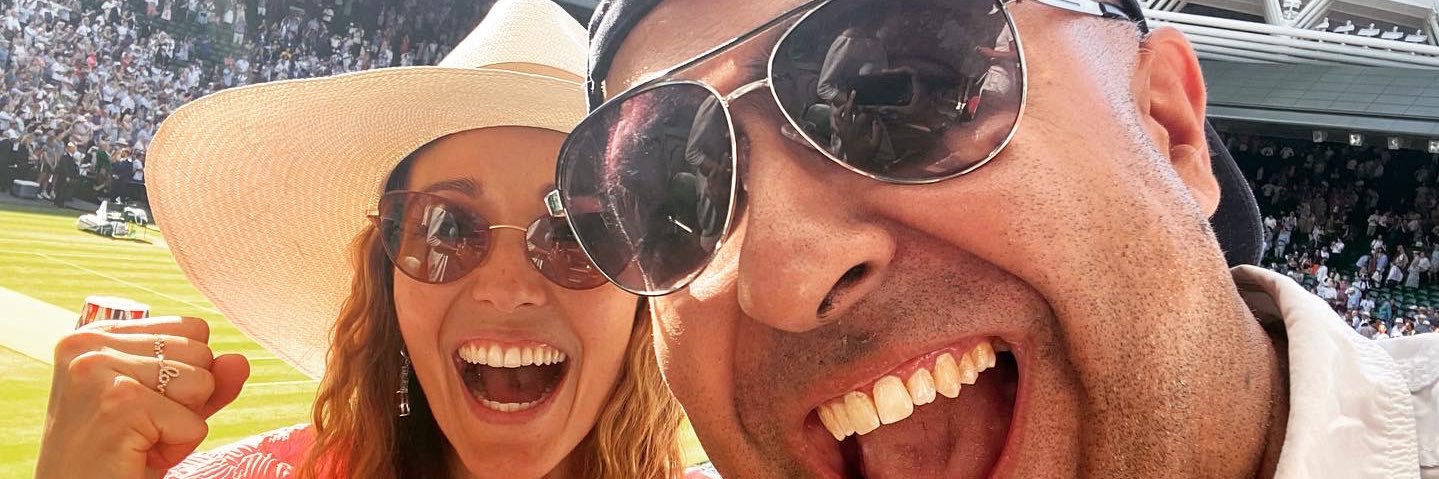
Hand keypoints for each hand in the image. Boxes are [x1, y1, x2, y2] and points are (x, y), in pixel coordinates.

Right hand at [35, 316, 250, 478]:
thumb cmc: (118, 454)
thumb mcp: (168, 407)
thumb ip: (206, 379)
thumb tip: (240, 361)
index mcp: (96, 336)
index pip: (193, 329)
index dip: (187, 374)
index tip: (142, 405)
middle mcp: (89, 345)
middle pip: (201, 352)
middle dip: (186, 400)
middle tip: (139, 428)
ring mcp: (99, 370)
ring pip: (202, 384)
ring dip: (182, 424)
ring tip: (139, 440)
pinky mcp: (118, 404)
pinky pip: (194, 423)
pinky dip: (177, 447)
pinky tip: (137, 453)